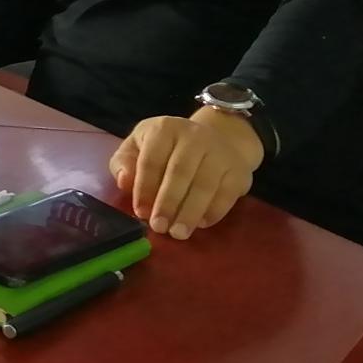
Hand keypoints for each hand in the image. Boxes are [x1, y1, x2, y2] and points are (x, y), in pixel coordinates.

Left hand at [110, 109, 263, 240]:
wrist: (218, 138)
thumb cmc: (168, 148)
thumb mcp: (140, 145)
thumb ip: (125, 162)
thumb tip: (123, 181)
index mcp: (164, 129)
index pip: (151, 160)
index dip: (144, 189)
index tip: (141, 213)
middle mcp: (194, 136)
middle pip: (179, 173)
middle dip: (167, 203)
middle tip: (159, 227)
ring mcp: (219, 152)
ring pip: (204, 185)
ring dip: (190, 213)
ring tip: (179, 233)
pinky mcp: (238, 170)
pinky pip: (226, 195)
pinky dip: (213, 212)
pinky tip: (201, 224)